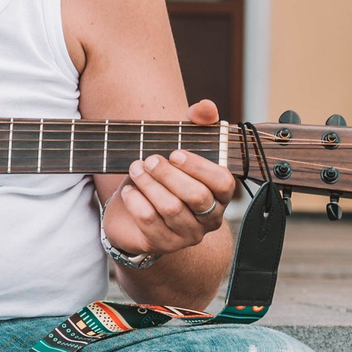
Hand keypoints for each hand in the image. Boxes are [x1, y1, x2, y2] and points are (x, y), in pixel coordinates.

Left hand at [104, 98, 235, 261]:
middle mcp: (210, 218)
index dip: (199, 167)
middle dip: (169, 174)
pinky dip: (136, 202)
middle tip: (149, 159)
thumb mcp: (183, 146)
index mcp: (220, 194)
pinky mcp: (163, 244)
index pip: (223, 183)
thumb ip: (198, 122)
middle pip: (196, 197)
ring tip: (135, 168)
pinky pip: (150, 222)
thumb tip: (205, 107)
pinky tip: (128, 189)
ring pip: (171, 209)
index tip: (175, 153)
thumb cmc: (168, 174)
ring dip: (149, 185)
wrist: (140, 211)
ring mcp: (187, 235)